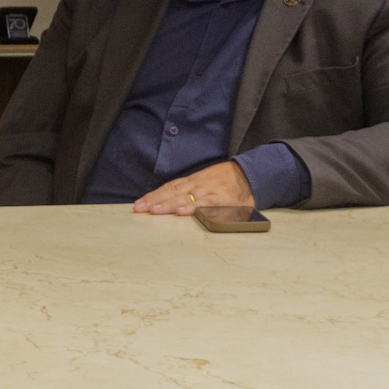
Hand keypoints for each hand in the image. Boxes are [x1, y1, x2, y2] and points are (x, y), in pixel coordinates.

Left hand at [134, 161, 254, 215]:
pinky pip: (204, 205)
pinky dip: (193, 208)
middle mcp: (197, 185)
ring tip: (154, 211)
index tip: (138, 204)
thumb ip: (190, 191)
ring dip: (168, 205)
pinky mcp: (220, 200)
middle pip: (172, 193)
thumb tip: (170, 202)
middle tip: (139, 209)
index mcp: (193, 181)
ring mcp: (208, 192)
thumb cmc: (227, 180)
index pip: (169, 188)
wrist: (250, 175)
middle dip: (154, 201)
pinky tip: (182, 212)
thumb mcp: (205, 181)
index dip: (153, 196)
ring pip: (184, 198)